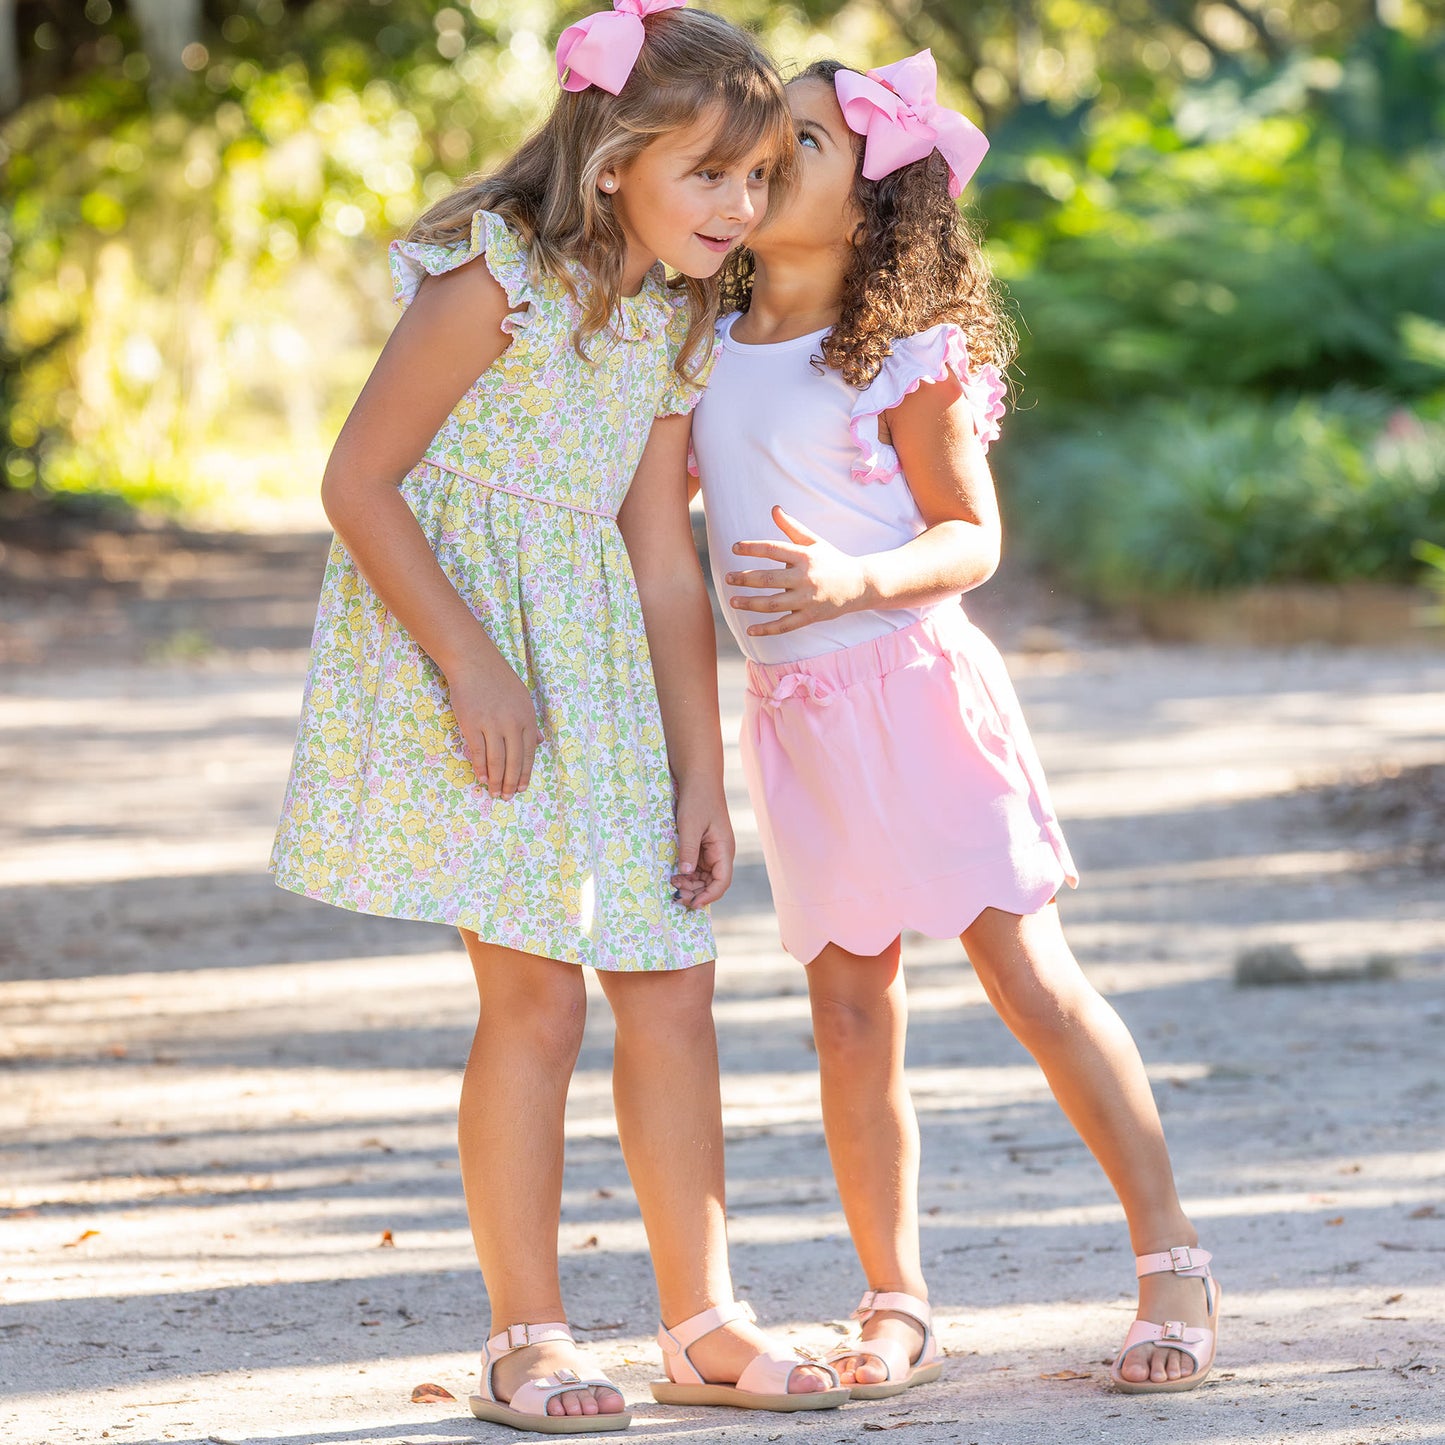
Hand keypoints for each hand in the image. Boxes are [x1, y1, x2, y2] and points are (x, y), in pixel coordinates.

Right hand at [444, 654, 539, 799]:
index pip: (529, 754)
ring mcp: (491, 724)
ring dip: (496, 780)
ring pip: (496, 761)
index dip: (525, 774)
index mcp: (527, 718)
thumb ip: (530, 723)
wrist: (474, 663)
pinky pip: (478, 751)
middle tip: (508, 797)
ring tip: (495, 792)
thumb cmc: (499, 680)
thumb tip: (539, 742)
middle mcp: (512, 723)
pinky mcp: (472, 724)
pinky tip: (482, 778)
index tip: (522, 788)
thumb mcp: (523, 699)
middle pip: (514, 761)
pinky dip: (480, 767)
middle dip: (511, 783)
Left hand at [671, 780, 734, 908]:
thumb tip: (685, 874)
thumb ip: (688, 850)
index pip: (722, 881)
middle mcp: (721, 852)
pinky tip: (674, 874)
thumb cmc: (697, 798)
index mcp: (724, 849)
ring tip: (672, 884)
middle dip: (696, 892)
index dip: (708, 896)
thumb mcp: (690, 825)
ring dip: (690, 884)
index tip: (692, 904)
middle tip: (676, 895)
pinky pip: (697, 867)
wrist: (698, 777)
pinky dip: (687, 874)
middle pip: (712, 883)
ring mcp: (712, 850)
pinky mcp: (703, 845)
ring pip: (704, 877)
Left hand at [725, 506, 867, 635]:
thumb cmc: (832, 561)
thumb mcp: (814, 542)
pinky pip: (785, 625)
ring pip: (773, 604)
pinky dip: (767, 629)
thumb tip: (774, 509)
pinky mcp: (810, 617)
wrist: (860, 585)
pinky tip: (750, 630)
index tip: (735, 548)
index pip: (773, 549)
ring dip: (750, 603)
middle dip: (745, 579)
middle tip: (727, 578)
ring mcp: (808, 599)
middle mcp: (805, 578)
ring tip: (733, 601)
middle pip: (769, 579)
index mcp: (805, 556)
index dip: (752, 548)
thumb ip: (792, 527)